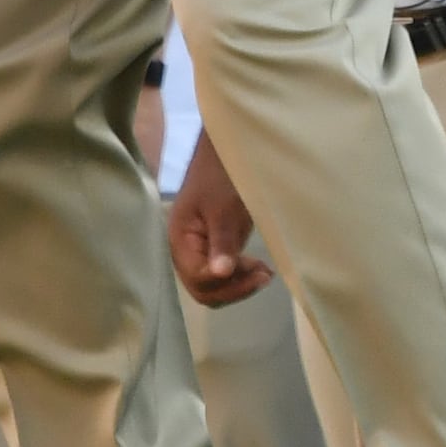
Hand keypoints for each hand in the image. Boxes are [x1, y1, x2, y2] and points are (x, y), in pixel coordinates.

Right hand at [167, 140, 267, 307]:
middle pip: (203, 289)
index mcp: (180, 241)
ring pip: (214, 287)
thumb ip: (221, 242)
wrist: (222, 157)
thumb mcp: (223, 209)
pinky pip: (223, 276)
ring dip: (239, 286)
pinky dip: (241, 277)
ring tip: (265, 274)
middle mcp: (185, 253)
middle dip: (233, 288)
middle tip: (263, 275)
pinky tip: (260, 269)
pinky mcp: (214, 250)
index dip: (224, 280)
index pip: (198, 277)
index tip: (254, 268)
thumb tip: (221, 273)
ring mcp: (199, 253)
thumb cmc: (219, 177)